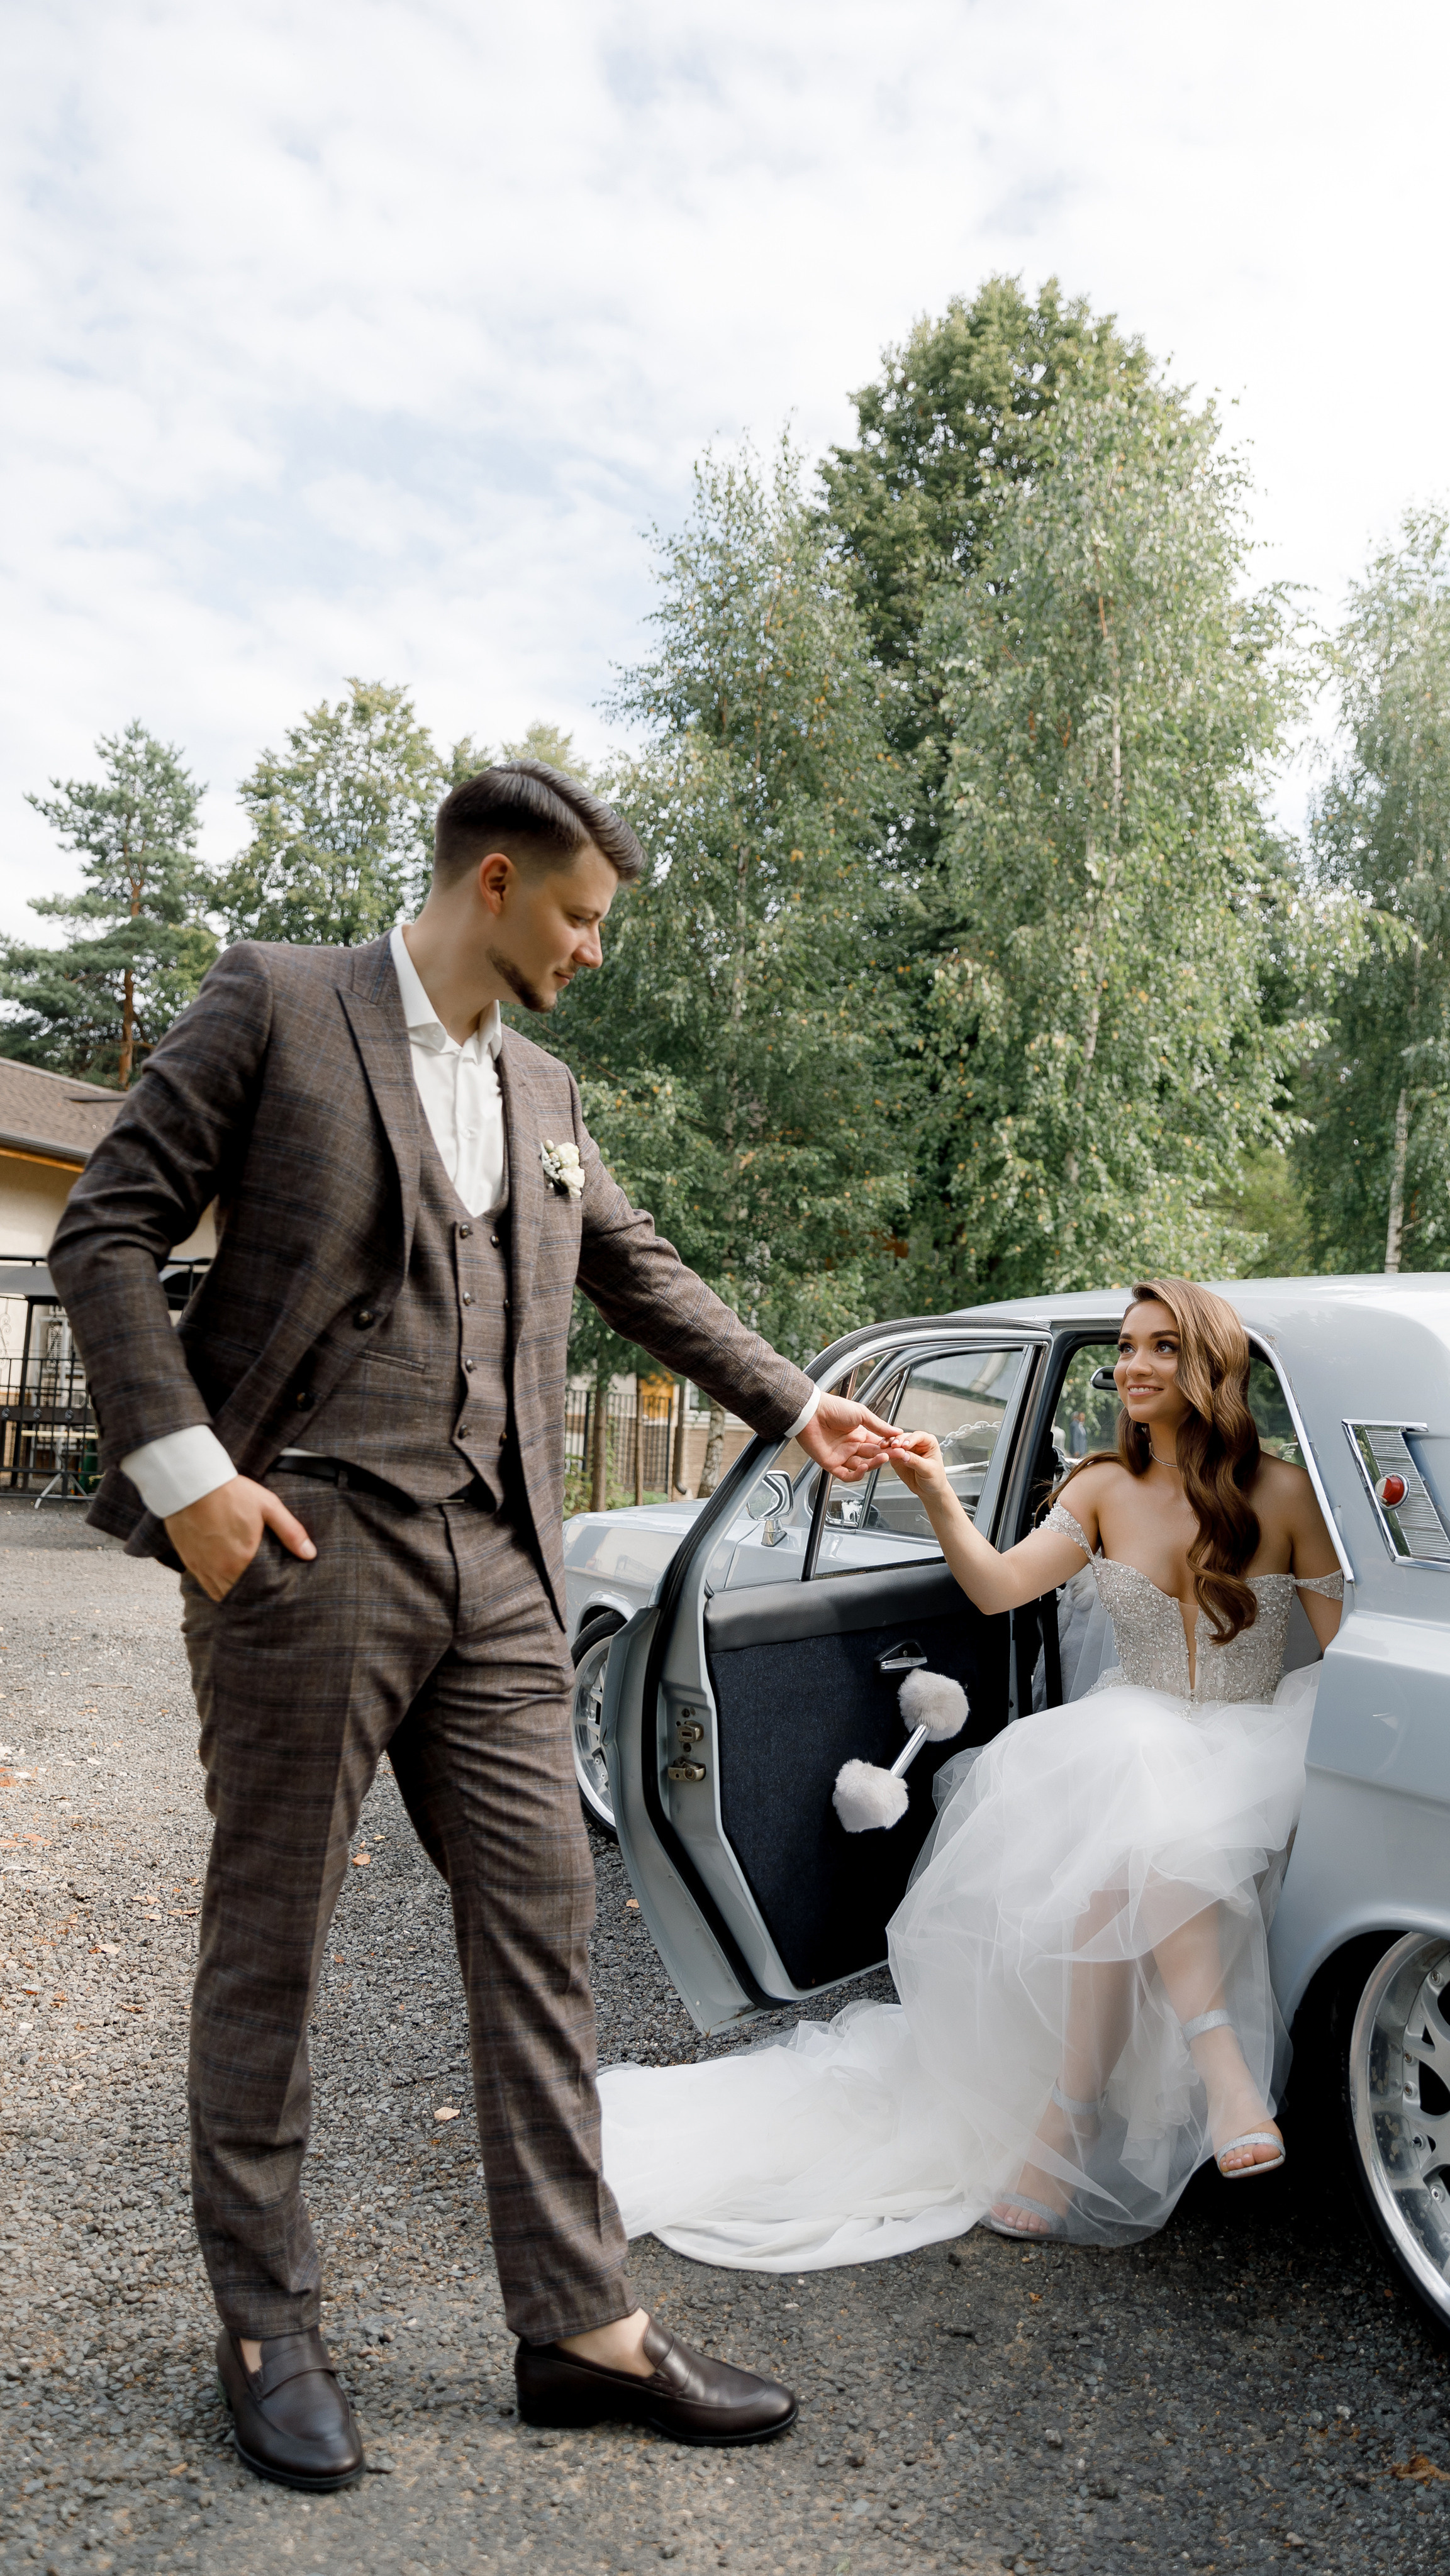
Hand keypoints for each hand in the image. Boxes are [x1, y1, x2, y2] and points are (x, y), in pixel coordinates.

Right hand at [166, 1476, 315, 1603]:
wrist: (193, 1484)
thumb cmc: (231, 1493)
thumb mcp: (268, 1507)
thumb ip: (290, 1532)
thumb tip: (309, 1554)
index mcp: (243, 1559)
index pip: (259, 1590)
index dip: (267, 1593)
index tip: (275, 1591)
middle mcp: (222, 1569)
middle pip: (240, 1595)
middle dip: (252, 1595)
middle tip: (262, 1591)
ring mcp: (204, 1567)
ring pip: (221, 1594)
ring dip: (233, 1593)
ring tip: (245, 1588)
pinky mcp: (190, 1562)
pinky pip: (205, 1586)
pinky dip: (216, 1587)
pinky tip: (225, 1580)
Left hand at [796, 1391, 901, 1485]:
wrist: (811, 1411)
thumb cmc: (833, 1408)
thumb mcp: (861, 1413)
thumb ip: (879, 1425)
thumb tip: (897, 1431)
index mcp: (859, 1434)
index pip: (878, 1445)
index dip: (888, 1447)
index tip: (899, 1447)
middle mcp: (851, 1446)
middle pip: (872, 1456)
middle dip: (886, 1456)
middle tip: (898, 1454)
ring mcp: (841, 1455)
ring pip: (862, 1467)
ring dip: (873, 1464)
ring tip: (883, 1458)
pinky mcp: (831, 1464)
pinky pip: (846, 1475)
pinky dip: (856, 1475)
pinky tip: (864, 1468)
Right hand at [885, 1432, 950, 1501]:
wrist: (929, 1490)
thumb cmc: (935, 1478)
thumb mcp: (928, 1470)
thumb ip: (916, 1461)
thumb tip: (904, 1455)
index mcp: (928, 1442)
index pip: (919, 1436)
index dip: (911, 1439)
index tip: (905, 1446)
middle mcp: (916, 1443)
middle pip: (905, 1437)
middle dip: (898, 1441)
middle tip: (893, 1446)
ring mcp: (906, 1450)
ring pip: (895, 1442)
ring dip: (889, 1444)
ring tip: (885, 1448)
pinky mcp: (898, 1457)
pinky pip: (890, 1452)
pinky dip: (885, 1452)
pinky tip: (883, 1454)